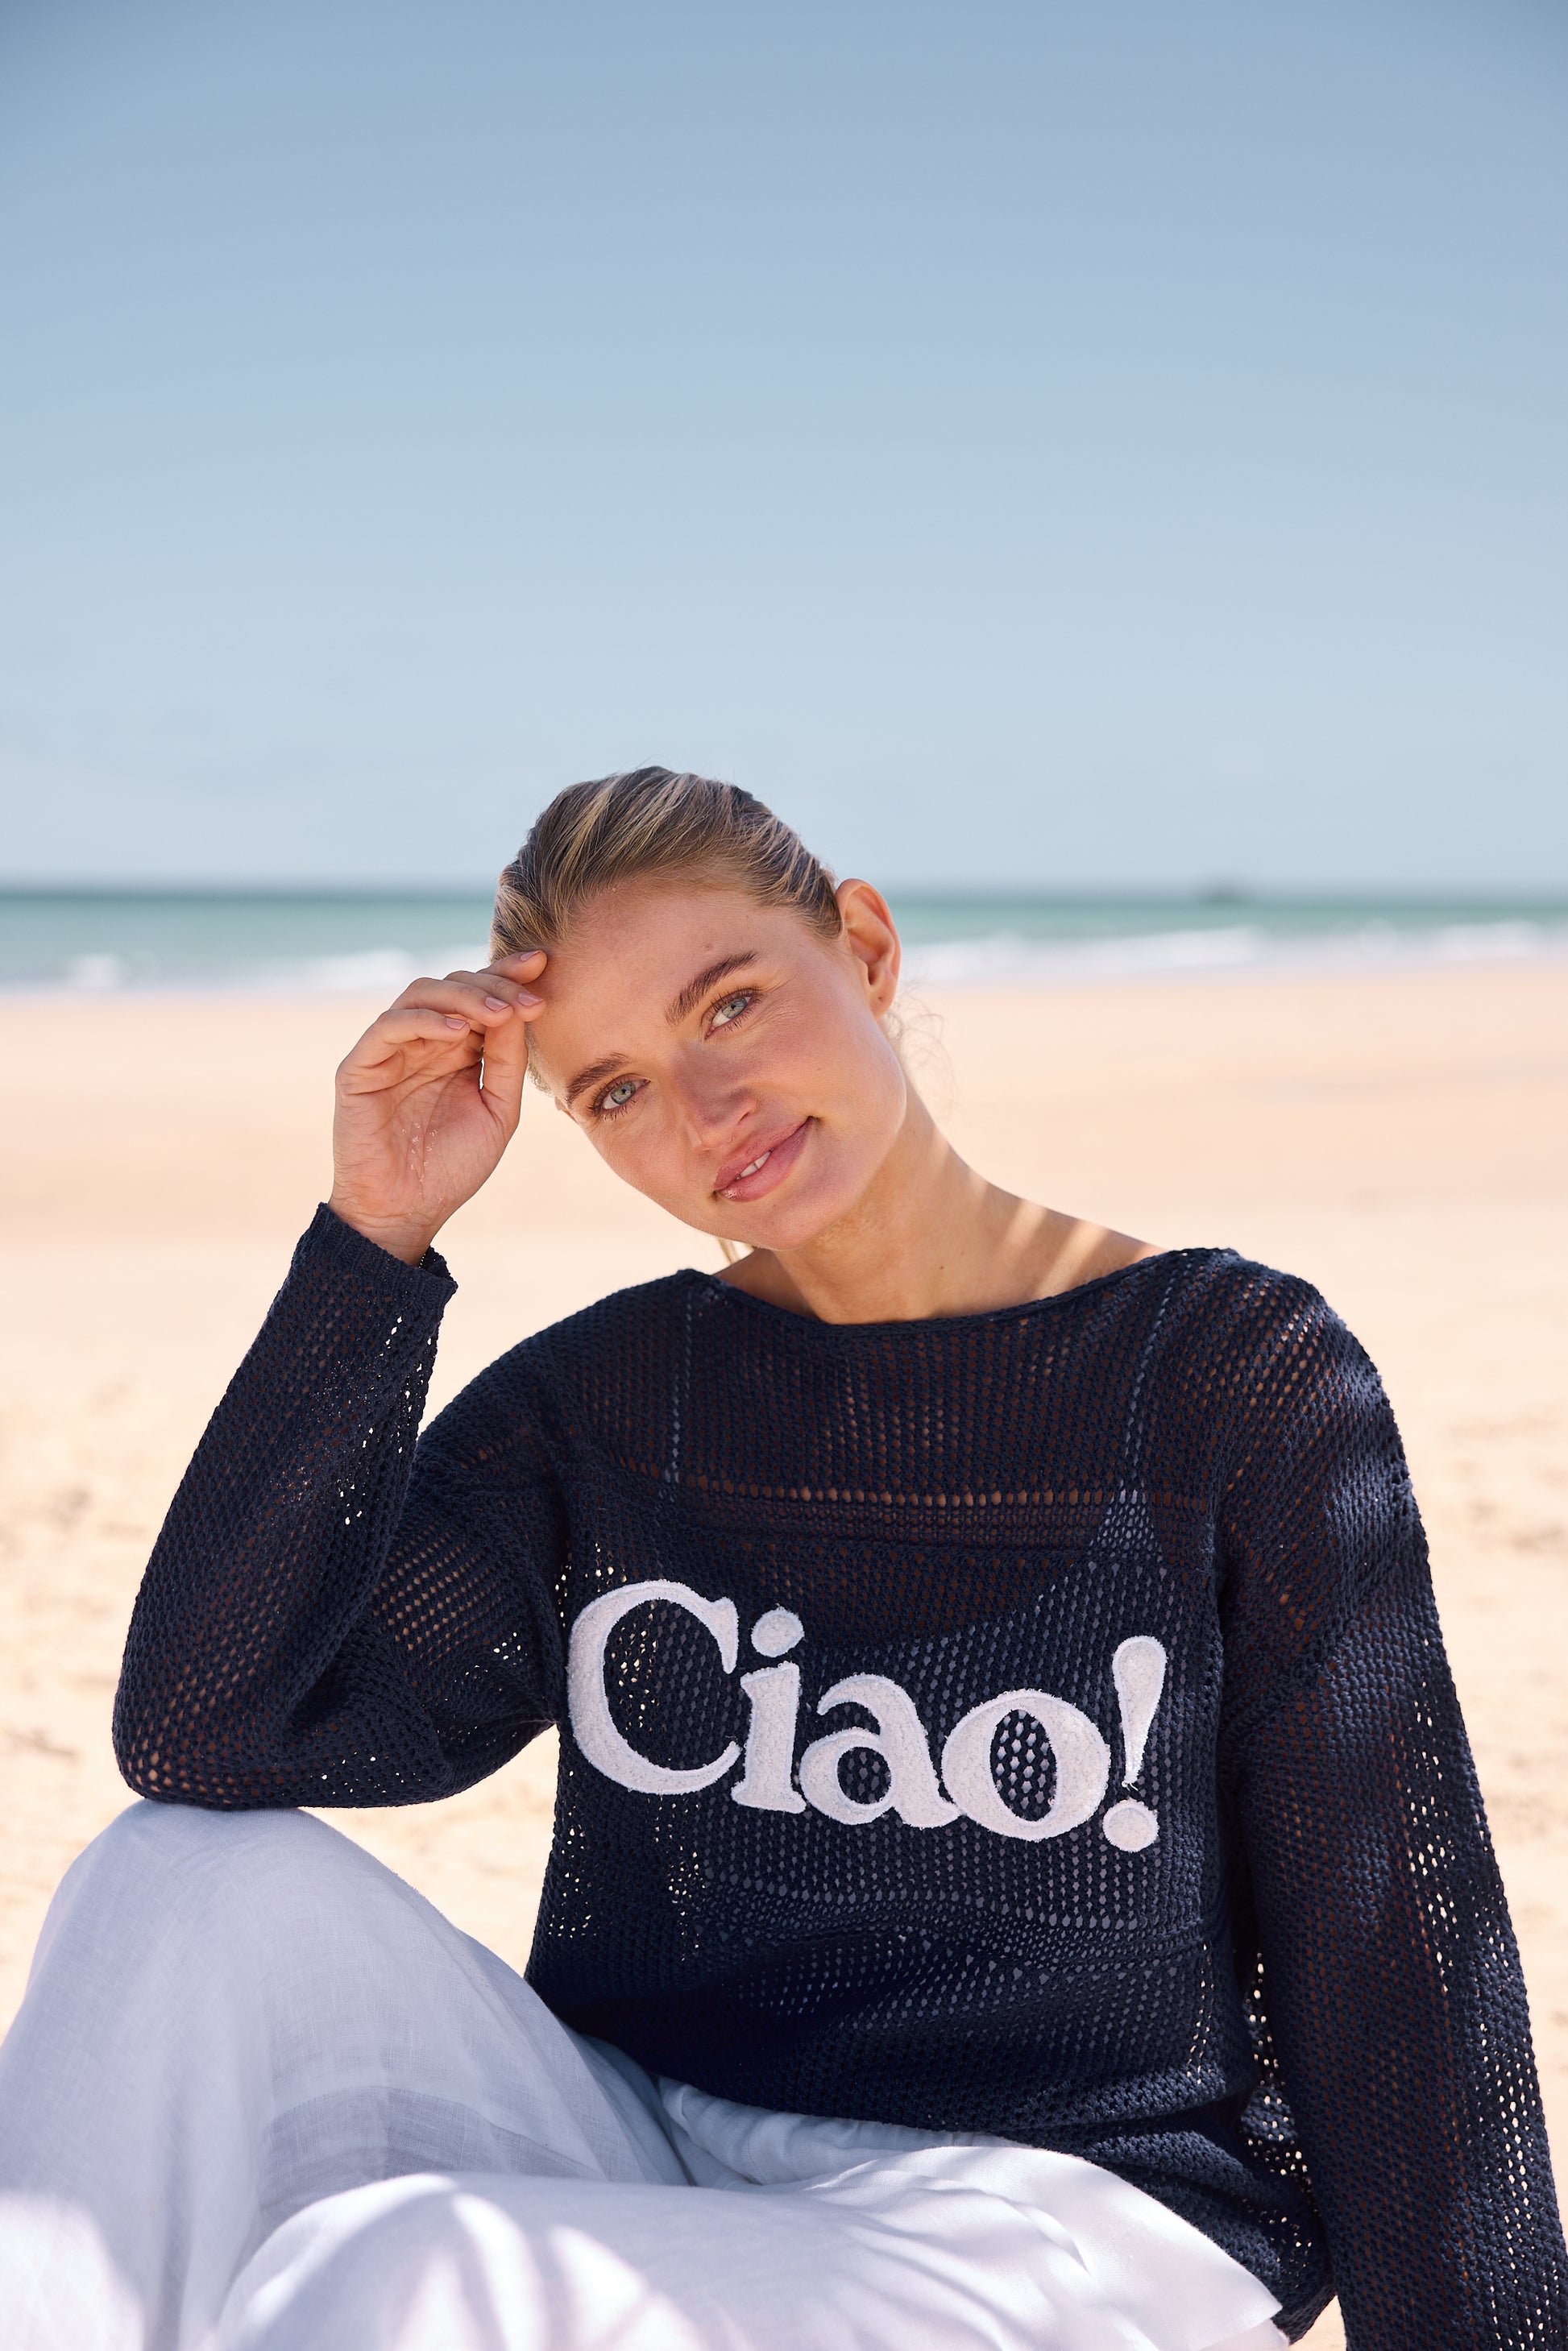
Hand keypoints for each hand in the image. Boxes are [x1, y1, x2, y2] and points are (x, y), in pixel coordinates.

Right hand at [327, 950, 546, 1262]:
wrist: (407, 1212)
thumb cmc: (452, 1168)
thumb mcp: (498, 1110)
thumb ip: (508, 1060)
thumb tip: (519, 1006)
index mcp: (456, 1049)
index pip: (480, 997)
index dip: (508, 975)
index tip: (542, 963)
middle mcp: (422, 1041)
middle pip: (454, 986)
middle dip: (494, 984)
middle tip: (528, 997)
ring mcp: (390, 1050)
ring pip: (422, 994)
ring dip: (465, 997)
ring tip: (500, 1013)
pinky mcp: (360, 1067)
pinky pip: (390, 1026)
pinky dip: (425, 1020)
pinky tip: (458, 1032)